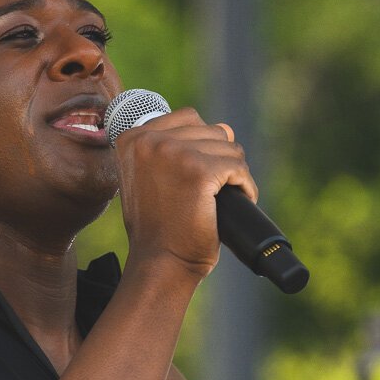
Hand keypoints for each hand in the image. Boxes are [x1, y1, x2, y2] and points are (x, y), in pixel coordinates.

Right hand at [111, 108, 256, 281]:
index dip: (203, 146)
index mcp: (133, 138)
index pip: (189, 117)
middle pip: (212, 131)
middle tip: (209, 194)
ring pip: (229, 148)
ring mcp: (174, 153)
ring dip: (233, 174)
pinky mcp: (199, 171)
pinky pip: (238, 168)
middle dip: (220, 161)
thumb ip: (174, 148)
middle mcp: (149, 140)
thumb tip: (226, 128)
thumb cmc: (160, 227)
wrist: (161, 263)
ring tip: (219, 200)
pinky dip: (245, 187)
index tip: (197, 177)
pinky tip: (236, 202)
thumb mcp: (151, 178)